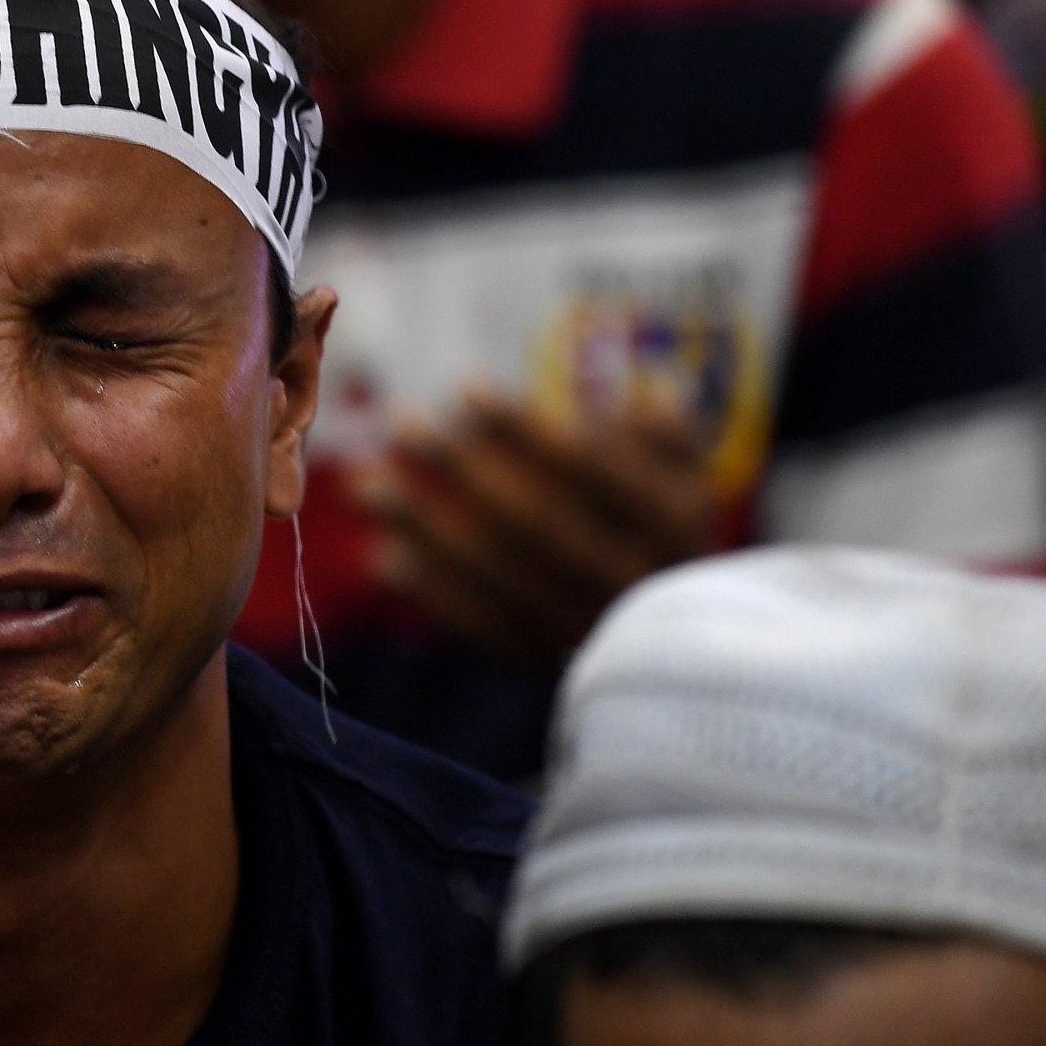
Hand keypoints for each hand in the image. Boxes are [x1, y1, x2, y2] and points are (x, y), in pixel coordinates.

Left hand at [350, 388, 717, 659]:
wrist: (668, 626)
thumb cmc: (657, 514)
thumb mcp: (679, 467)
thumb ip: (660, 432)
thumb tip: (651, 401)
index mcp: (673, 520)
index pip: (588, 468)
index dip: (524, 430)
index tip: (465, 389)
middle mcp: (633, 578)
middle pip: (535, 521)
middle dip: (462, 470)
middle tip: (403, 424)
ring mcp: (586, 624)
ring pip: (498, 577)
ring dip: (423, 529)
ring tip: (366, 485)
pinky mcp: (548, 656)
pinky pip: (481, 625)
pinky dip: (431, 591)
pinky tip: (385, 554)